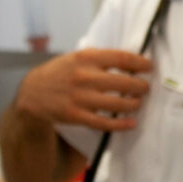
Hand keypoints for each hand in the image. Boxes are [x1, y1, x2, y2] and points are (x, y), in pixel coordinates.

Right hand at [16, 48, 153, 133]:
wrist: (32, 93)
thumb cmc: (59, 73)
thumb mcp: (75, 57)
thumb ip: (98, 59)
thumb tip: (129, 61)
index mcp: (86, 57)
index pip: (121, 58)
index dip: (140, 63)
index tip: (150, 67)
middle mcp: (84, 76)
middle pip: (123, 82)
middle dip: (140, 86)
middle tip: (146, 88)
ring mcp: (80, 97)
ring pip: (116, 104)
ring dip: (133, 104)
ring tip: (138, 103)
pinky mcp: (76, 115)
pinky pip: (104, 122)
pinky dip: (121, 124)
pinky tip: (131, 123)